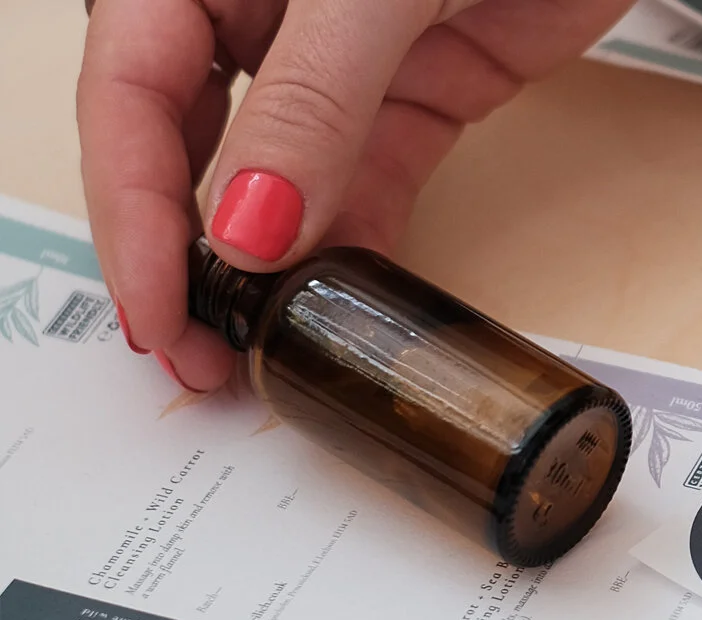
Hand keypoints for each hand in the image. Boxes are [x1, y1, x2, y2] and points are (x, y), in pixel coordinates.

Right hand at [77, 0, 632, 389]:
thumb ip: (310, 102)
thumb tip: (250, 228)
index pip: (128, 95)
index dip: (132, 210)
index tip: (160, 308)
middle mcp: (258, 11)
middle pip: (186, 146)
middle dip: (185, 255)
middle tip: (197, 354)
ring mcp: (344, 58)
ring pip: (282, 177)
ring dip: (270, 267)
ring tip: (263, 350)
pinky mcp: (423, 88)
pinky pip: (372, 180)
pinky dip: (358, 243)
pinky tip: (345, 304)